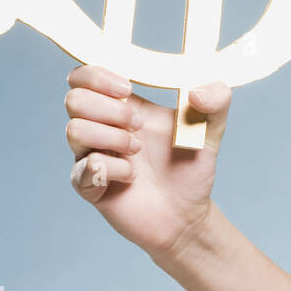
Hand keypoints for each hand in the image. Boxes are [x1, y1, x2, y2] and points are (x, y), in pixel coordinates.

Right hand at [64, 65, 230, 262]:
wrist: (188, 213)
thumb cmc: (191, 167)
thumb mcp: (212, 128)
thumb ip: (217, 99)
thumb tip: (196, 92)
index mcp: (123, 105)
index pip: (84, 76)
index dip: (97, 76)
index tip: (128, 90)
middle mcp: (101, 128)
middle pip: (74, 99)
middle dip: (110, 110)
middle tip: (139, 127)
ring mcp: (91, 156)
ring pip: (74, 130)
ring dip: (111, 138)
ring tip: (137, 151)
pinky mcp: (88, 185)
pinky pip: (84, 168)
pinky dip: (112, 169)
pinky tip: (132, 177)